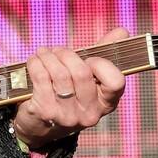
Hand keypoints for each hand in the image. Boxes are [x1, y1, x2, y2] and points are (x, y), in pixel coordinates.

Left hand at [12, 28, 128, 148]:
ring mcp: (67, 115)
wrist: (41, 125)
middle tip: (58, 50)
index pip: (115, 81)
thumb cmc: (69, 93)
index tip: (89, 58)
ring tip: (44, 53)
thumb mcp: (89, 76)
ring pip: (60, 74)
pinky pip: (41, 78)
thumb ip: (105, 52)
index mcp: (106, 103)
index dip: (101, 64)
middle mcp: (89, 113)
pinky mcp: (44, 112)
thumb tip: (122, 31)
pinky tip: (34, 61)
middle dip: (67, 54)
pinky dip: (35, 63)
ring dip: (49, 56)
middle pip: (82, 73)